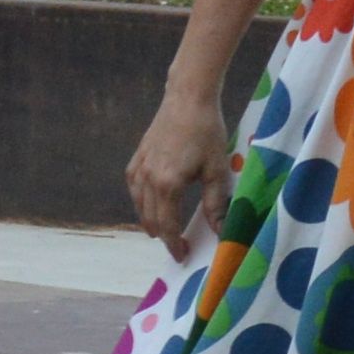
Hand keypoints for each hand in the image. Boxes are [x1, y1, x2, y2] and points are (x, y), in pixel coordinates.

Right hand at [125, 91, 231, 249]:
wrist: (188, 98)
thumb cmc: (206, 132)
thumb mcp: (216, 170)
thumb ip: (216, 205)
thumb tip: (220, 232)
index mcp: (167, 185)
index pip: (166, 225)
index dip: (173, 244)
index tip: (181, 256)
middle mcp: (148, 178)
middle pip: (150, 218)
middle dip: (162, 236)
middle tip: (176, 246)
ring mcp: (140, 166)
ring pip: (139, 204)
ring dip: (149, 220)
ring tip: (161, 230)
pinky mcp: (139, 155)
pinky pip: (133, 186)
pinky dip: (140, 200)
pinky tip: (148, 201)